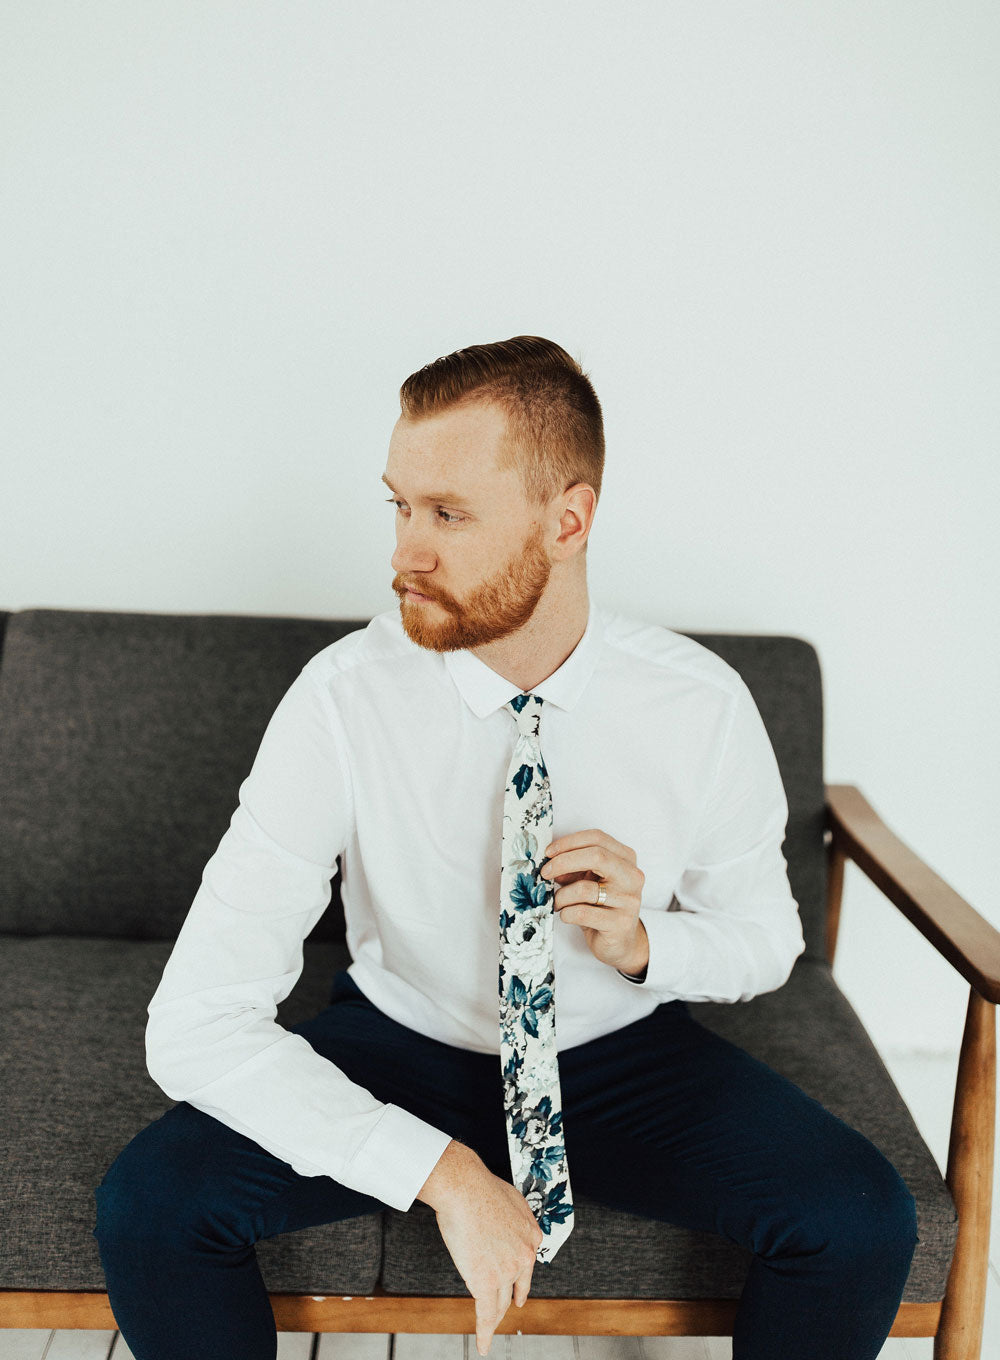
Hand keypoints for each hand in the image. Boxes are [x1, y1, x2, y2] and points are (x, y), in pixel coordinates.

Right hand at [420, 1143, 543, 1354]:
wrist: (465, 1188)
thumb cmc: (480, 1188)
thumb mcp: (512, 1200)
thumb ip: (516, 1218)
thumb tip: (511, 1224)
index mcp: (532, 1236)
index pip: (525, 1267)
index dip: (517, 1280)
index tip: (515, 1292)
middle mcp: (525, 1256)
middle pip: (514, 1288)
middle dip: (508, 1300)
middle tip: (503, 1310)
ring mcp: (506, 1271)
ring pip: (500, 1303)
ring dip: (494, 1318)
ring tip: (490, 1330)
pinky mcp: (486, 1282)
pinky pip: (486, 1314)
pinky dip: (485, 1333)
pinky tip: (484, 1346)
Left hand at [540, 828, 647, 973]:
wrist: (620, 943)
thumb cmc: (601, 907)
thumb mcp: (588, 881)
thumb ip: (574, 868)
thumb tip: (550, 862)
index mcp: (626, 859)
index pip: (597, 838)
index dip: (569, 842)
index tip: (548, 852)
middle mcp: (632, 877)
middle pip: (596, 856)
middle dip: (563, 862)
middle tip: (545, 872)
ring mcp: (629, 901)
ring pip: (584, 889)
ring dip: (561, 896)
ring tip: (558, 902)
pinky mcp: (620, 924)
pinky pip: (582, 913)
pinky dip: (567, 913)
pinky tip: (567, 916)